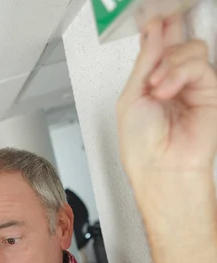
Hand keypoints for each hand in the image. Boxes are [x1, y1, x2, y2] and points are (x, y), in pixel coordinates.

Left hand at [117, 15, 216, 199]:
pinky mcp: (209, 92)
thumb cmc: (142, 148)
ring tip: (157, 86)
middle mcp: (172, 84)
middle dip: (166, 35)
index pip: (156, 49)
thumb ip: (144, 63)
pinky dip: (180, 72)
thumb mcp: (130, 98)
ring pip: (190, 48)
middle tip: (158, 28)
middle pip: (176, 42)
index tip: (150, 16)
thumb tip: (153, 32)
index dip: (155, 31)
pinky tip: (167, 88)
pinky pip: (199, 64)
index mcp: (150, 86)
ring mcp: (191, 87)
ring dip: (169, 62)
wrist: (162, 169)